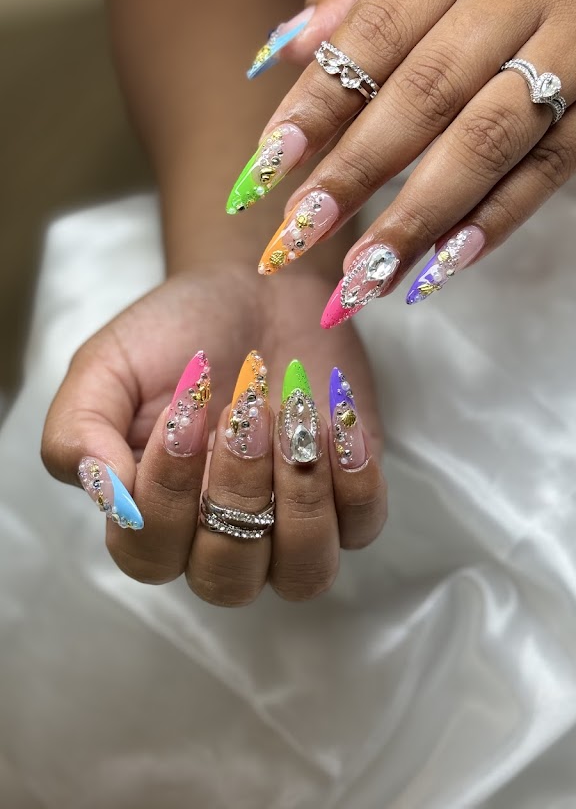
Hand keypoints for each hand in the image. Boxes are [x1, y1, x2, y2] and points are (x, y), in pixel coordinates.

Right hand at [41, 267, 385, 605]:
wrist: (256, 289)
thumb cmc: (177, 333)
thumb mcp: (107, 366)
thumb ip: (78, 430)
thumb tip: (102, 493)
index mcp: (152, 515)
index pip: (149, 553)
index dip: (167, 492)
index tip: (184, 408)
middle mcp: (219, 538)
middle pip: (227, 578)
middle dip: (238, 490)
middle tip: (246, 409)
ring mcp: (290, 526)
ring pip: (303, 573)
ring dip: (300, 495)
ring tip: (295, 416)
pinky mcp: (349, 498)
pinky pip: (361, 529)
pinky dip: (354, 479)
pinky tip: (336, 421)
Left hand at [230, 0, 575, 322]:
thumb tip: (285, 52)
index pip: (375, 32)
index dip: (319, 103)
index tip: (267, 166)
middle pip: (426, 94)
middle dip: (356, 173)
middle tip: (299, 234)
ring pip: (486, 142)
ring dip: (419, 217)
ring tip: (366, 274)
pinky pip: (548, 169)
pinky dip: (494, 220)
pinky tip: (443, 264)